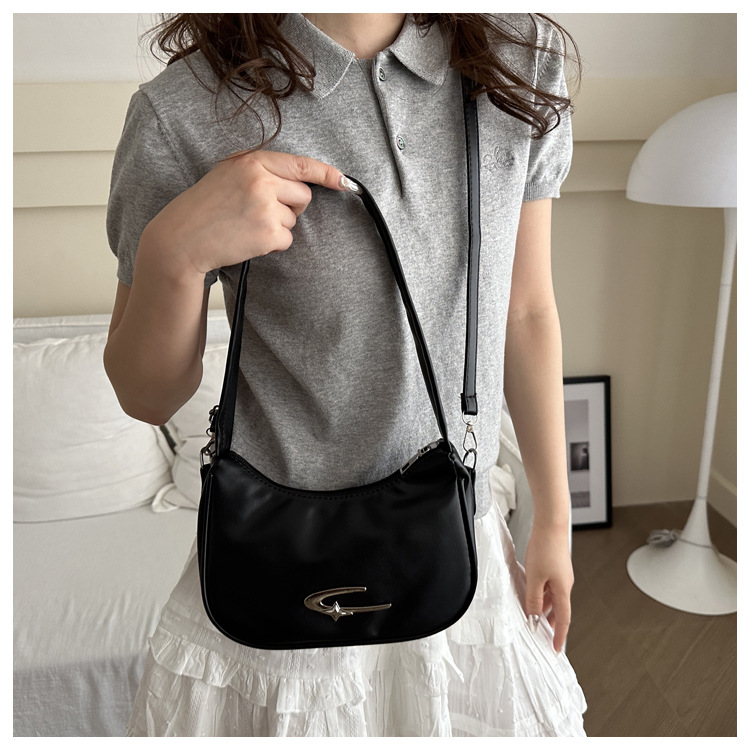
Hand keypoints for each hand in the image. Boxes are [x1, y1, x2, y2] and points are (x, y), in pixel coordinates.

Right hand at [140, 150, 355, 277]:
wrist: (184, 238)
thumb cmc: (205, 206)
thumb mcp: (228, 173)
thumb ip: (260, 169)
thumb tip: (298, 176)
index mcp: (252, 162)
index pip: (300, 165)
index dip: (326, 173)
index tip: (343, 180)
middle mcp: (262, 182)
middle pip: (303, 196)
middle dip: (291, 206)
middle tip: (261, 211)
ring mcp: (266, 208)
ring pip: (294, 220)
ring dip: (277, 226)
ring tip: (247, 225)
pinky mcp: (268, 234)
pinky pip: (287, 240)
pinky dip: (273, 244)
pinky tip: (249, 239)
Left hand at [523, 521, 573, 653]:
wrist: (551, 523)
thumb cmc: (545, 547)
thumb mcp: (534, 577)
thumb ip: (533, 599)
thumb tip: (533, 618)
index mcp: (563, 589)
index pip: (563, 619)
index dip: (560, 636)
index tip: (555, 649)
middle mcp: (565, 584)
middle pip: (559, 610)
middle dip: (552, 624)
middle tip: (543, 636)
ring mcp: (561, 575)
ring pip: (553, 598)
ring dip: (545, 609)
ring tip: (533, 618)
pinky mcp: (555, 567)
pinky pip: (550, 587)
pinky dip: (542, 595)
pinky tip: (532, 595)